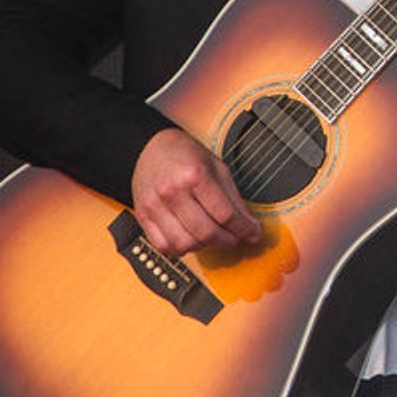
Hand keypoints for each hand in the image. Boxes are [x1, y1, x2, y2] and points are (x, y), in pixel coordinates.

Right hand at [130, 127, 261, 255]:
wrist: (151, 147)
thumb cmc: (186, 155)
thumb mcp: (218, 168)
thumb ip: (234, 199)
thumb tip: (250, 227)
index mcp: (194, 175)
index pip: (225, 214)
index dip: (243, 229)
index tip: (253, 234)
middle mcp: (172, 191)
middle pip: (206, 232)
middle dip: (227, 241)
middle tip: (235, 238)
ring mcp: (154, 205)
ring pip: (185, 244)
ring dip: (204, 246)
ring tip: (212, 236)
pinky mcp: (142, 216)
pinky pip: (163, 246)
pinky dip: (180, 249)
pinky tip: (189, 238)